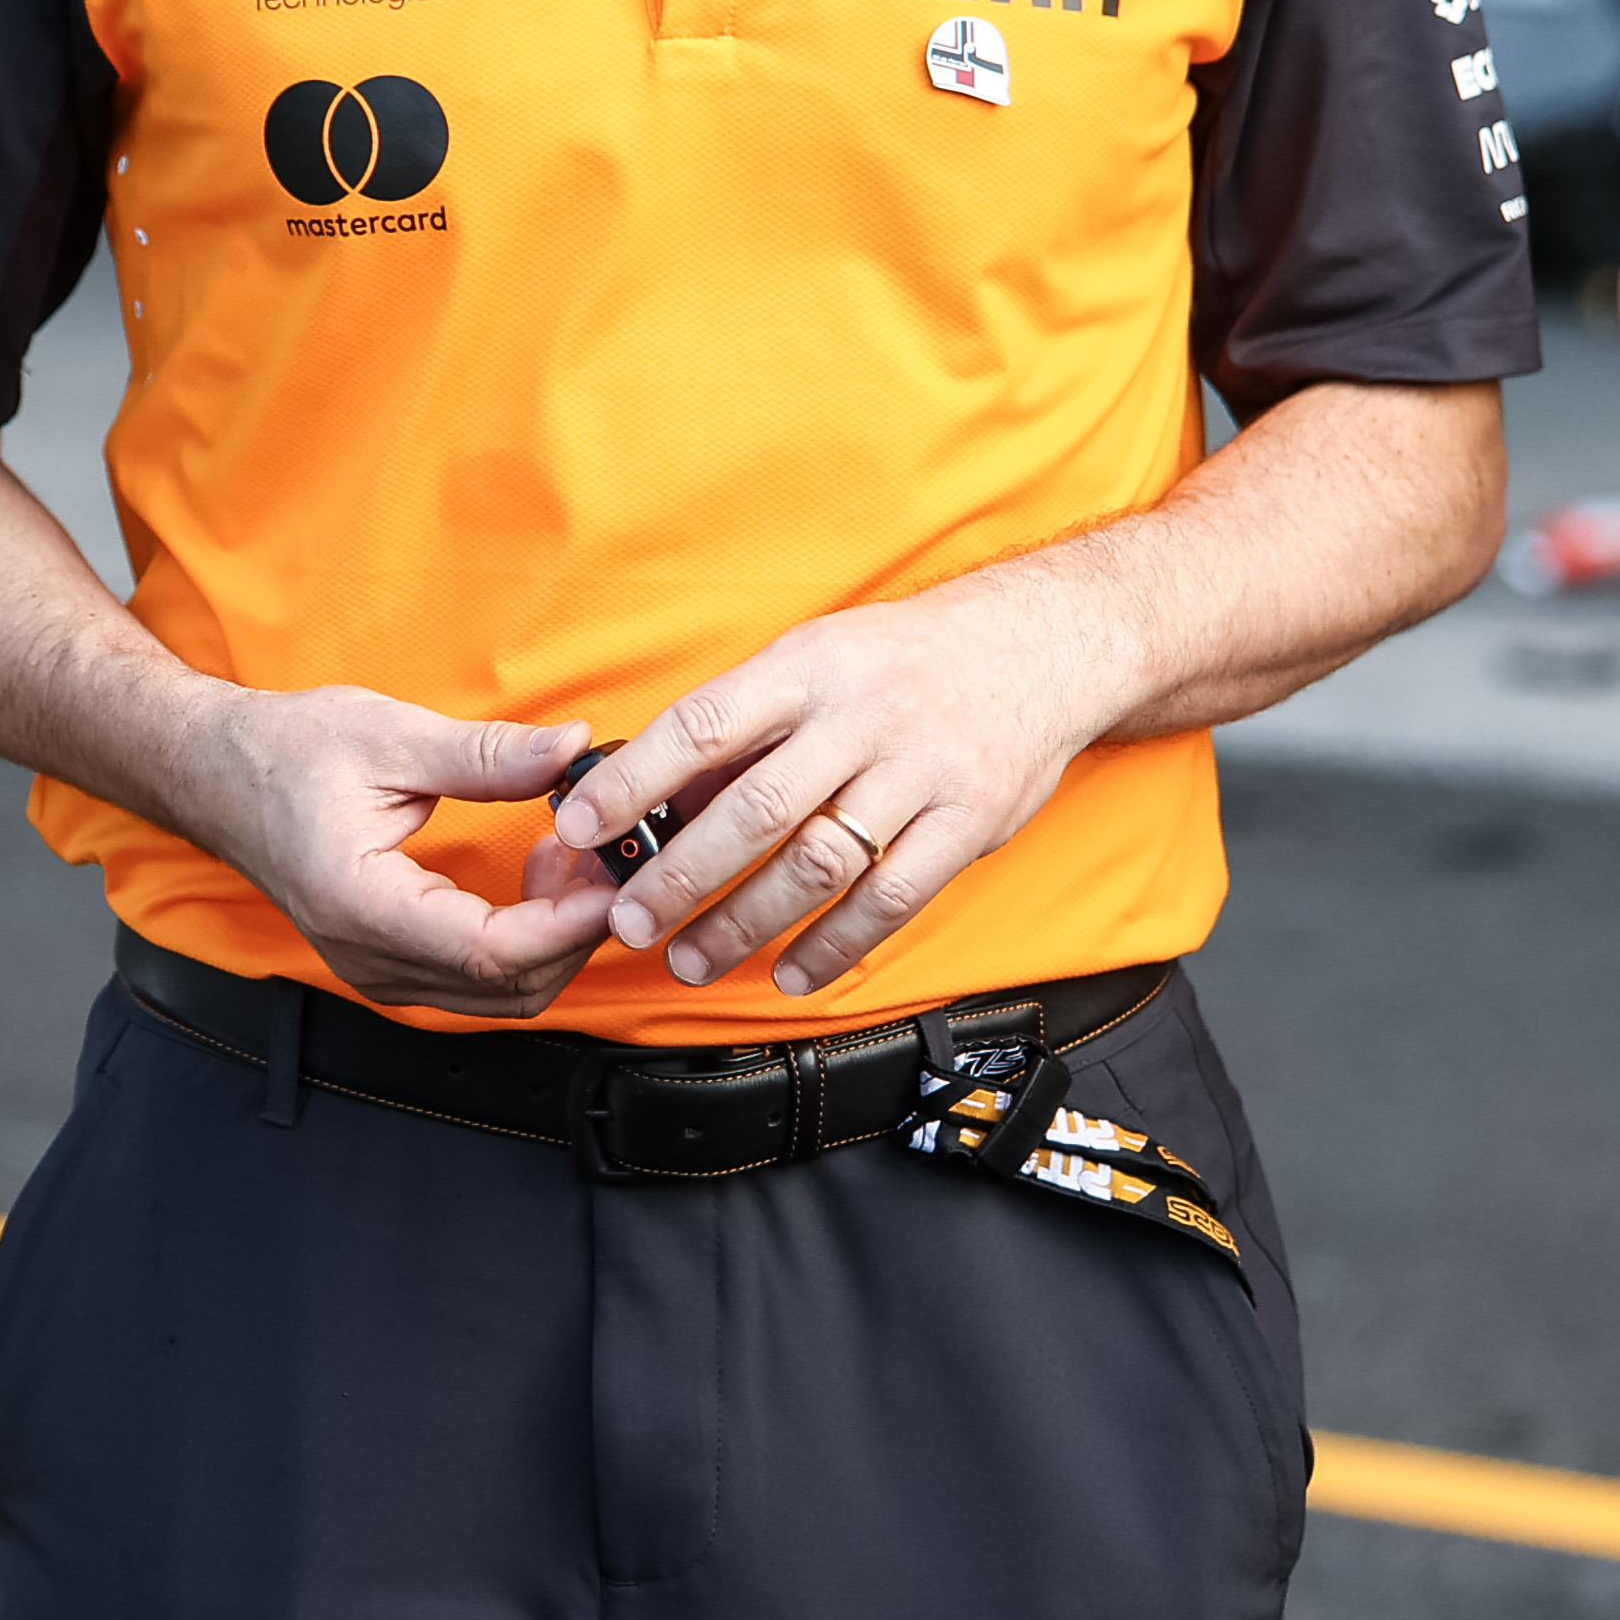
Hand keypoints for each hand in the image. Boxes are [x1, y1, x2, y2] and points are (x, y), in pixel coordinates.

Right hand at [166, 683, 609, 1018]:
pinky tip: (539, 875)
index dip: (568, 924)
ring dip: (555, 936)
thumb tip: (571, 750)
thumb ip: (486, 754)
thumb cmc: (285, 753)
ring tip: (573, 854)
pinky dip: (526, 938)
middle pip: (508, 988)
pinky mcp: (389, 962)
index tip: (615, 880)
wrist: (217, 775)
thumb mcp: (389, 736)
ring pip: (500, 994)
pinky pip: (478, 978)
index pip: (491, 951)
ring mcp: (377, 970)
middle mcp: (369, 957)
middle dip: (576, 930)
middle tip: (608, 855)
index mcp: (363, 905)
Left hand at [548, 573, 1131, 997]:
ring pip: (819, 863)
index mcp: (808, 667)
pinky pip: (891, 898)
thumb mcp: (818, 660)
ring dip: (747, 924)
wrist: (1040, 645)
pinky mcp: (968, 821)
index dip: (635, 779)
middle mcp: (862, 716)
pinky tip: (792, 973)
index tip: (579, 825)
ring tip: (693, 960)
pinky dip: (835, 946)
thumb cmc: (905, 659)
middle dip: (682, 875)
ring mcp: (920, 770)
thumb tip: (655, 798)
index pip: (703, 724)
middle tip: (631, 923)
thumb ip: (746, 730)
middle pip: (757, 807)